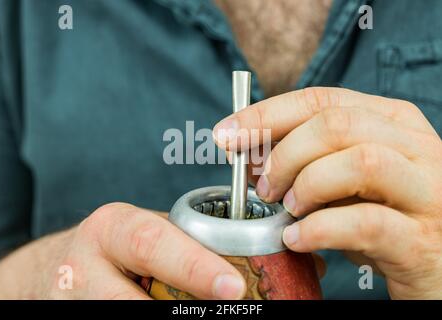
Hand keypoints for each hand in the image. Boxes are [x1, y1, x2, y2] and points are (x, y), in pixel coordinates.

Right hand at [0, 203, 245, 298]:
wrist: (59, 269)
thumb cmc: (117, 249)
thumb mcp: (142, 233)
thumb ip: (180, 244)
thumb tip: (240, 265)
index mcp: (111, 228)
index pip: (153, 243)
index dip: (194, 267)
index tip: (232, 288)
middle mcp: (83, 266)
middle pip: (128, 298)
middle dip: (181, 312)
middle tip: (225, 309)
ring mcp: (71, 302)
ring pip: (120, 314)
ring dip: (174, 318)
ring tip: (200, 309)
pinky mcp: (70, 319)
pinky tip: (175, 311)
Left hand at [213, 87, 441, 298]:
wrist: (438, 263)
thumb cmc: (385, 216)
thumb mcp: (346, 180)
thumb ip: (309, 161)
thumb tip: (250, 154)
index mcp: (392, 121)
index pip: (320, 100)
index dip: (265, 115)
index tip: (225, 134)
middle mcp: (414, 146)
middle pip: (336, 124)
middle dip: (284, 154)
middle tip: (264, 186)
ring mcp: (426, 190)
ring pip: (359, 163)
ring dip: (307, 185)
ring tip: (287, 209)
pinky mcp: (422, 239)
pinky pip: (365, 223)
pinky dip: (318, 230)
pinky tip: (296, 240)